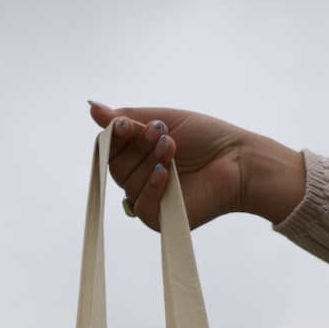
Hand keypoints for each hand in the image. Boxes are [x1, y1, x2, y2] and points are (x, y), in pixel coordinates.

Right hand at [87, 102, 305, 231]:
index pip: (111, 148)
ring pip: (128, 183)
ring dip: (149, 161)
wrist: (237, 160)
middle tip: (160, 134)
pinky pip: (141, 205)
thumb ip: (127, 118)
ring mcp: (150, 198)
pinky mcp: (160, 219)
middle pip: (115, 165)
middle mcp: (142, 177)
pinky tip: (166, 174)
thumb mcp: (163, 119)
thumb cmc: (206, 138)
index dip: (115, 136)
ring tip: (173, 148)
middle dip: (136, 145)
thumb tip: (92, 108)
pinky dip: (152, 186)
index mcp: (141, 154)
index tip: (126, 124)